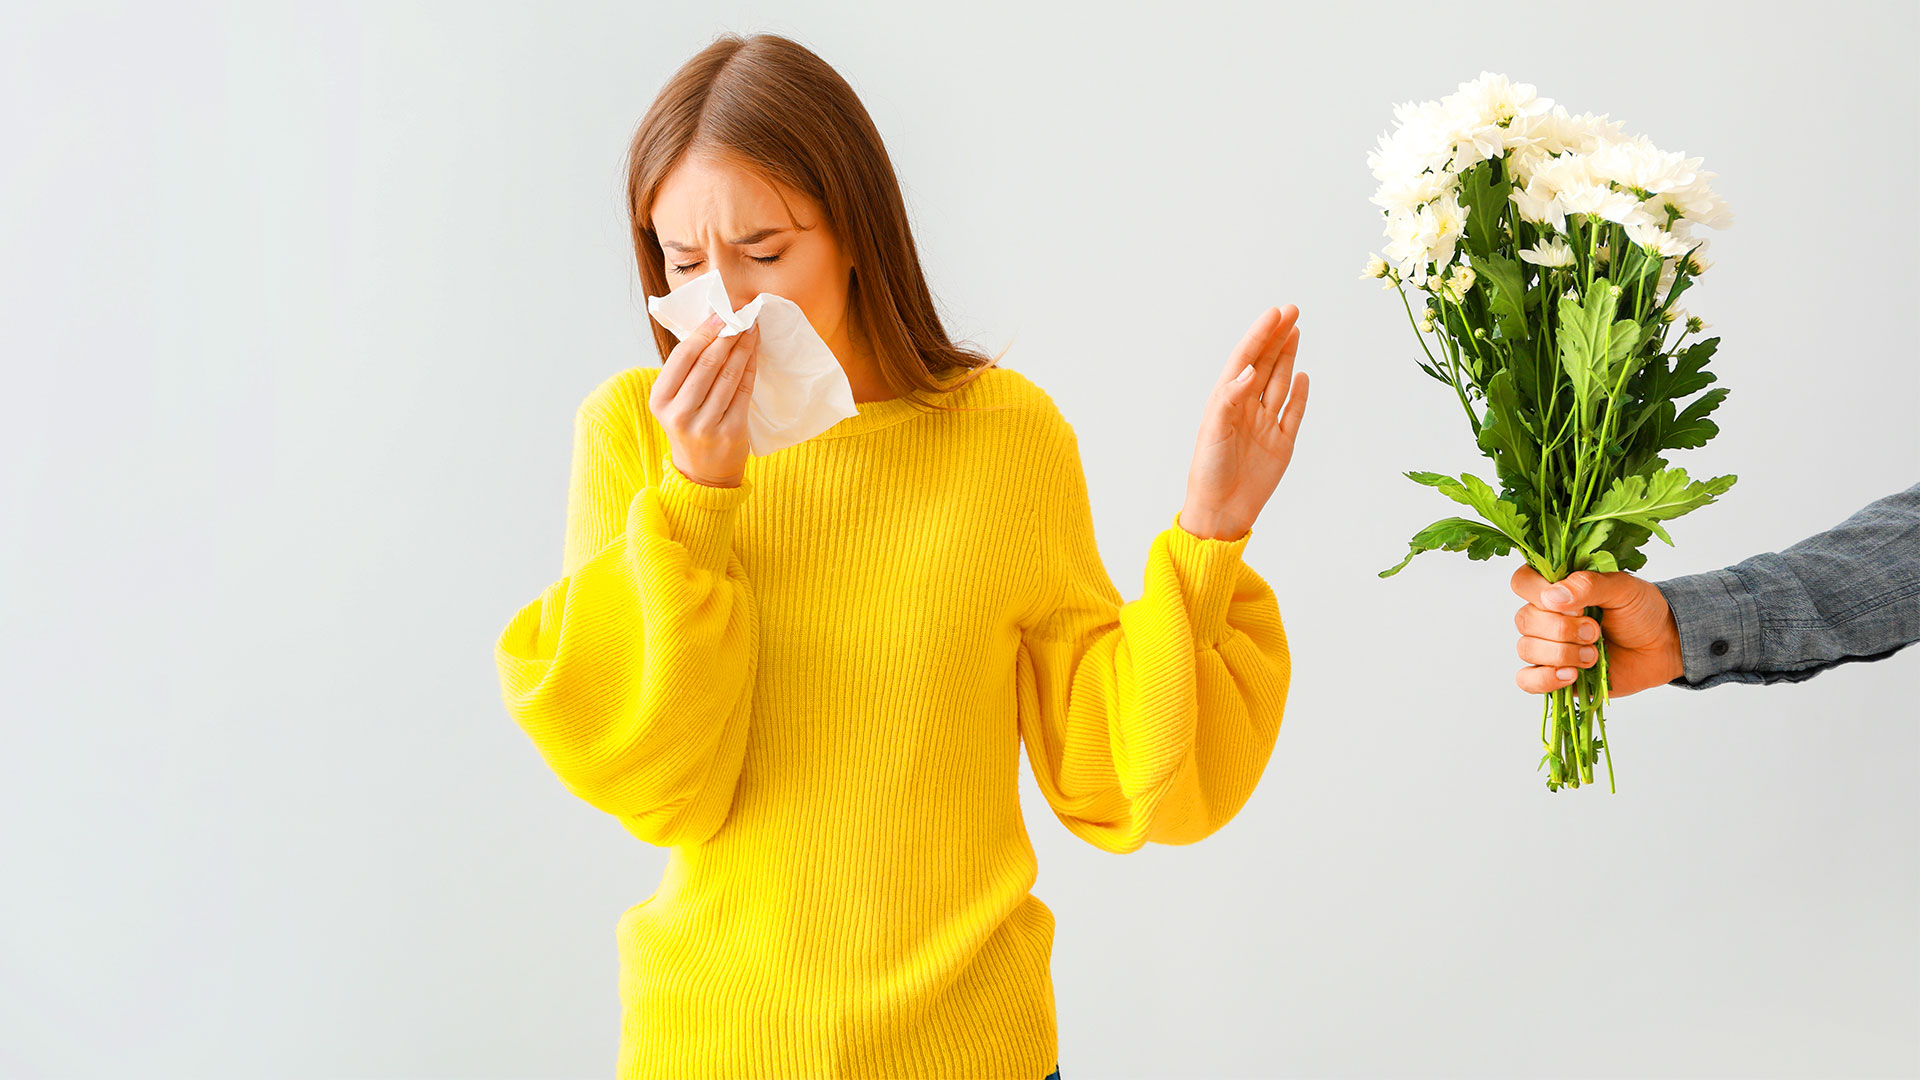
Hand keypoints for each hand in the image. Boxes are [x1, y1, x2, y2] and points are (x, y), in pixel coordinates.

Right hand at [649, 314, 760, 486]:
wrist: (702, 474)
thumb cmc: (690, 426)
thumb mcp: (675, 401)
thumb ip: (686, 370)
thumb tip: (711, 327)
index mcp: (660, 400)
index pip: (683, 356)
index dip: (704, 332)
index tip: (721, 314)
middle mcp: (680, 413)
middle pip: (708, 363)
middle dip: (727, 335)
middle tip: (741, 316)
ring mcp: (705, 425)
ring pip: (728, 375)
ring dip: (742, 348)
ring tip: (750, 329)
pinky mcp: (730, 432)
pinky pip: (743, 391)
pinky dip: (749, 367)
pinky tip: (753, 352)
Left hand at [1179, 305, 1309, 539]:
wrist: (1221, 511)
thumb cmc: (1208, 472)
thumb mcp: (1214, 431)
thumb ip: (1231, 398)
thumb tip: (1249, 370)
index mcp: (1226, 402)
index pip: (1245, 360)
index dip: (1260, 335)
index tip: (1275, 313)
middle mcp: (1246, 408)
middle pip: (1265, 365)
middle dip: (1276, 337)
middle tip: (1291, 310)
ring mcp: (1265, 425)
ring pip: (1279, 383)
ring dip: (1287, 357)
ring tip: (1294, 331)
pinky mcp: (1281, 445)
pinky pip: (1293, 414)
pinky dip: (1300, 395)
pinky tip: (1303, 375)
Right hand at [1509, 565, 1684, 696]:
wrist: (1662, 647)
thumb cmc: (1641, 612)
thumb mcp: (1623, 588)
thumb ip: (1588, 585)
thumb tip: (1551, 597)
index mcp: (1556, 587)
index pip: (1522, 582)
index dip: (1539, 593)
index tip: (1573, 605)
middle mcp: (1544, 615)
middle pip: (1524, 620)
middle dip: (1562, 629)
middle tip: (1596, 631)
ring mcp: (1546, 646)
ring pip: (1526, 649)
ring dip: (1562, 654)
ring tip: (1593, 655)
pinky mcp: (1552, 675)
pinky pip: (1527, 680)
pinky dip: (1545, 679)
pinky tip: (1571, 675)